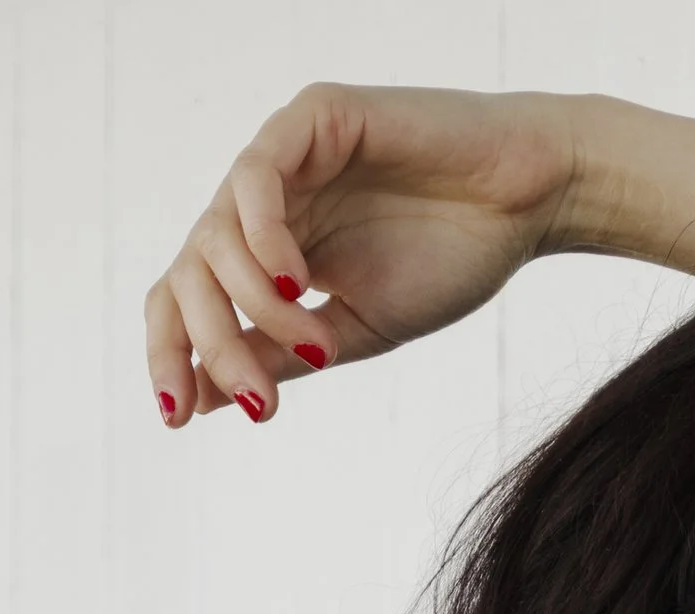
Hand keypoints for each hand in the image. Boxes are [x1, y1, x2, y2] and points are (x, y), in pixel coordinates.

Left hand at [145, 84, 580, 428]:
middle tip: (260, 401)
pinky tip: (299, 282)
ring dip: (251, 305)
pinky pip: (253, 178)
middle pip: (188, 273)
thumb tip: (198, 400)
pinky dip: (263, 240)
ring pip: (212, 234)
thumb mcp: (352, 333)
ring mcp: (282, 159)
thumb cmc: (451, 261)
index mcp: (268, 254)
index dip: (170, 354)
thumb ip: (276, 358)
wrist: (525, 202)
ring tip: (311, 342)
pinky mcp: (311, 117)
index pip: (188, 298)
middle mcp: (263, 207)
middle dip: (211, 346)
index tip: (177, 416)